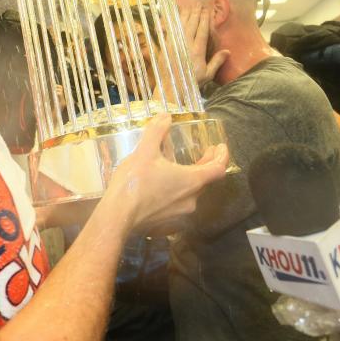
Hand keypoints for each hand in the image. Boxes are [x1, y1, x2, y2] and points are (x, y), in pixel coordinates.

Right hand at [105, 113, 227, 227]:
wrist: (117, 217)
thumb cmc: (134, 182)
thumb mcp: (144, 151)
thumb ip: (157, 131)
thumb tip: (165, 116)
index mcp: (192, 181)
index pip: (218, 169)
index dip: (222, 156)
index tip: (220, 147)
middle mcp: (191, 200)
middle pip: (206, 181)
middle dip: (206, 165)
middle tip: (204, 154)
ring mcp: (180, 215)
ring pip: (191, 195)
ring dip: (190, 180)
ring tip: (179, 170)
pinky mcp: (167, 224)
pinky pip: (178, 206)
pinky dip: (176, 194)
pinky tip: (163, 189)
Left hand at [178, 4, 228, 86]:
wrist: (172, 88)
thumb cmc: (191, 83)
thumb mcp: (207, 75)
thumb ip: (217, 61)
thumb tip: (227, 51)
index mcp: (197, 51)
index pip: (202, 30)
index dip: (205, 19)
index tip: (207, 10)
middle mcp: (186, 45)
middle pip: (192, 24)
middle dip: (196, 13)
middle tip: (199, 4)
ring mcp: (174, 44)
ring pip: (181, 25)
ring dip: (185, 14)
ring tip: (189, 6)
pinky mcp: (165, 46)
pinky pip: (170, 30)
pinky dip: (173, 22)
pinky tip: (175, 16)